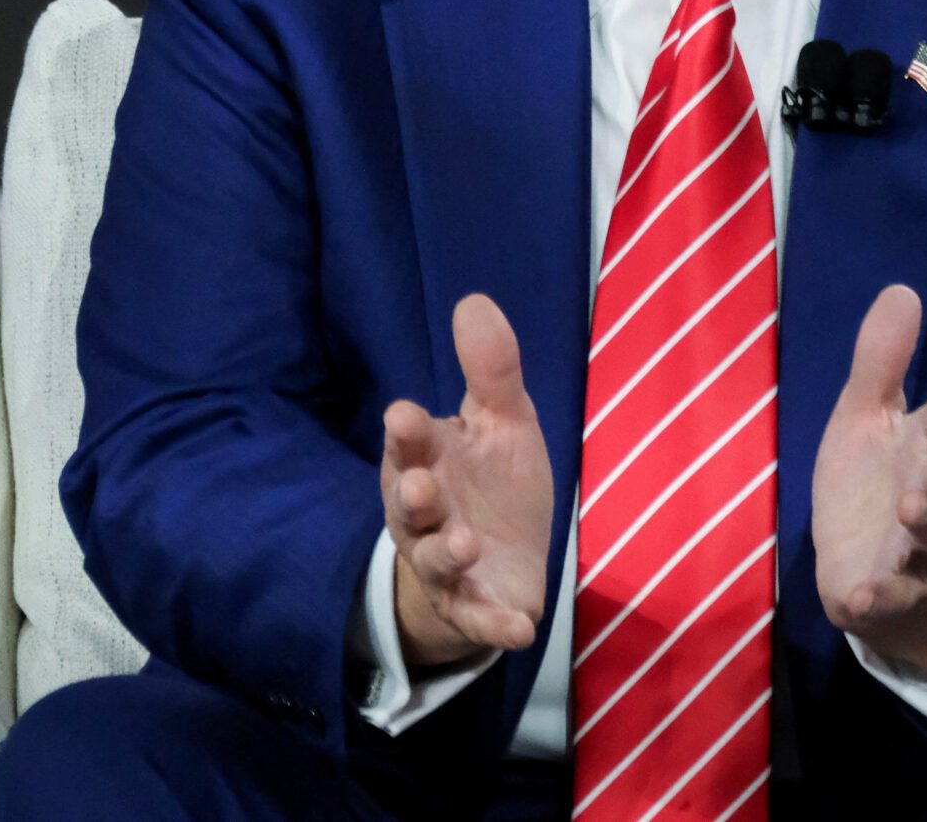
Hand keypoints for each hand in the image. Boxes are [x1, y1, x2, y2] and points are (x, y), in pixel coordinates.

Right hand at [379, 294, 553, 669]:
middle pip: (408, 507)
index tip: (406, 416)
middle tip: (421, 486)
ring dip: (445, 553)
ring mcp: (447, 565)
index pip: (409, 445)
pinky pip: (480, 619)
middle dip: (411, 497)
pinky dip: (496, 625)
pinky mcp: (476, 607)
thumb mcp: (502, 422)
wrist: (501, 560)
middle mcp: (425, 516)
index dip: (407, 434)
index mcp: (427, 462)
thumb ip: (492, 371)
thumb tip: (474, 299)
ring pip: (436, 562)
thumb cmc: (493, 482)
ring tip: (464, 543)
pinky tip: (520, 627)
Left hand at [811, 284, 926, 676]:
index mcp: (926, 449)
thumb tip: (902, 289)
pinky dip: (878, 596)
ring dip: (926, 519)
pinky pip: (889, 595)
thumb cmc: (871, 484)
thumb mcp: (864, 418)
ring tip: (909, 506)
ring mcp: (914, 547)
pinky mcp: (890, 590)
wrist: (863, 570)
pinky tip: (862, 595)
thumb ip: (882, 363)